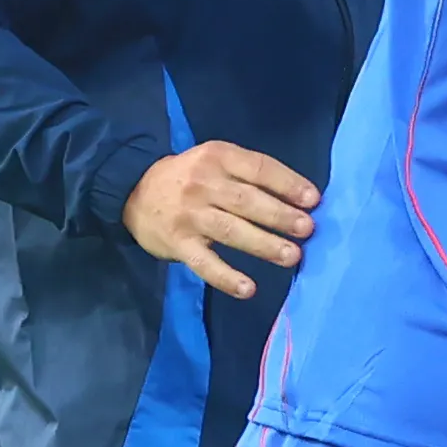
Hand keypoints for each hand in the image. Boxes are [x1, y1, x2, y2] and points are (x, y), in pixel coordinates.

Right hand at [122, 142, 317, 300]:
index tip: (313, 200)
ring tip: (291, 256)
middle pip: (247, 200)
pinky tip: (247, 288)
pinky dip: (226, 276)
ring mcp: (189, 215)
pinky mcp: (178, 243)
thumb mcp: (214, 160)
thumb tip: (296, 197)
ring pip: (231, 231)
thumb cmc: (188, 177)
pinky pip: (204, 263)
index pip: (258, 168)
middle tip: (308, 229)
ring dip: (264, 244)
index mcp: (217, 157)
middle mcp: (203, 184)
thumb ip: (248, 174)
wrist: (133, 191)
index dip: (287, 184)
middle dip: (280, 215)